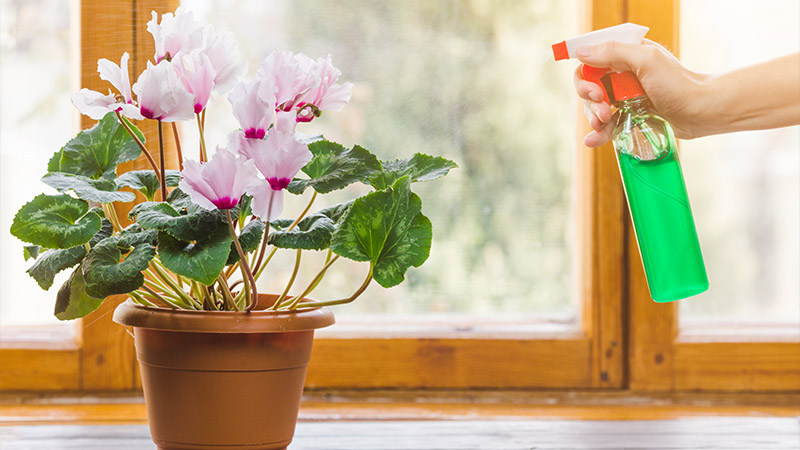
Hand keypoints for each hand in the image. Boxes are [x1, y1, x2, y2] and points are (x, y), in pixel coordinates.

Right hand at [574, 39, 708, 146]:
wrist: (702, 112)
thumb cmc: (679, 84)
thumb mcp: (646, 61)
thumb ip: (614, 52)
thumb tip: (582, 52)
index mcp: (626, 55)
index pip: (590, 62)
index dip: (586, 78)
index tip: (595, 93)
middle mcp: (623, 74)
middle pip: (589, 86)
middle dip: (591, 101)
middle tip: (604, 111)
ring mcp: (626, 96)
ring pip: (595, 107)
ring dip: (594, 117)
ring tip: (604, 125)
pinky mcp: (630, 115)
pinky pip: (607, 123)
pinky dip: (598, 132)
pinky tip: (592, 140)